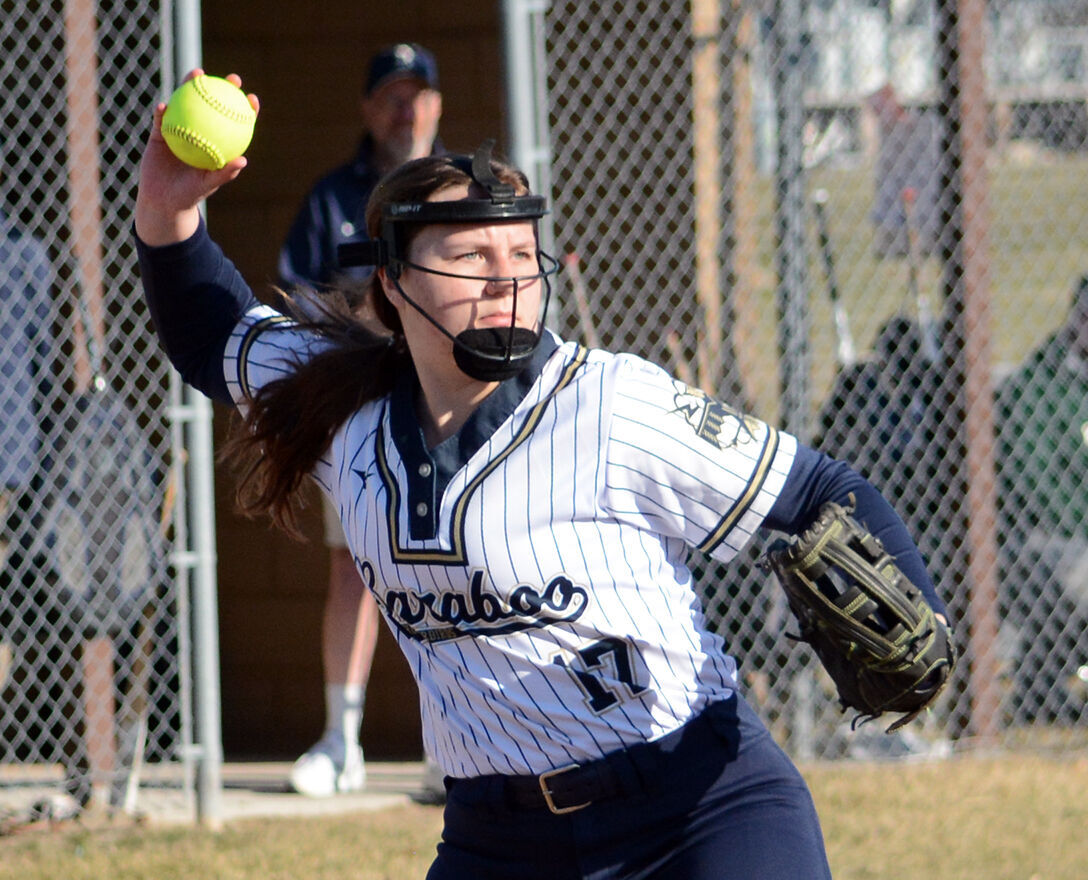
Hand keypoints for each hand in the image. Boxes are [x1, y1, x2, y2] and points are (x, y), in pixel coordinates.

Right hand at [134, 69, 259, 245]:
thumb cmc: (189, 195)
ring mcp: (179, 128)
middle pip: (212, 104)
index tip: (251, 98)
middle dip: (223, 87)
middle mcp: (199, 131)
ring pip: (186, 102)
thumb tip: (243, 160)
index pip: (233, 122)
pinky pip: (161, 118)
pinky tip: (163, 105)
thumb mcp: (208, 185)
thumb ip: (224, 173)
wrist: (163, 200)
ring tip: (196, 74)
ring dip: (190, 85)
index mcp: (214, 142)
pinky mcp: (159, 132)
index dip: (244, 109)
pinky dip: (162, 111)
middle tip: (231, 78)